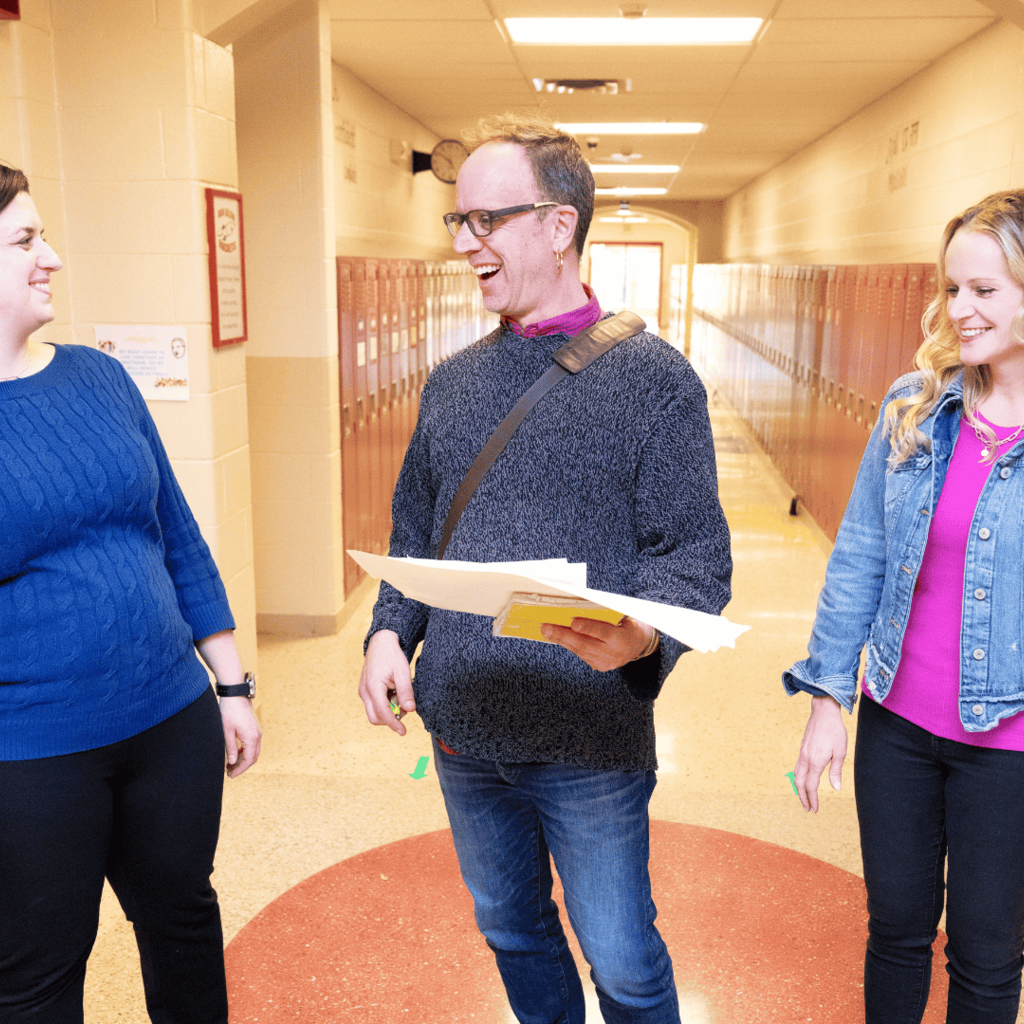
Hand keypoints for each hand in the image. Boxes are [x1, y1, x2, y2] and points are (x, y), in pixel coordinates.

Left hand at [220, 696, 261, 777]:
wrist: (236, 695)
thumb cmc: (229, 712)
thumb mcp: (226, 732)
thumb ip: (230, 748)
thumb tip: (231, 762)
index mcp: (251, 738)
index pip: (248, 760)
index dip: (240, 770)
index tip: (230, 775)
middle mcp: (257, 736)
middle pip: (253, 757)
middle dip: (242, 766)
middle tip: (229, 772)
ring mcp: (257, 732)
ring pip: (253, 751)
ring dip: (243, 759)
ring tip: (230, 764)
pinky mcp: (254, 728)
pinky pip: (252, 744)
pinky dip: (245, 751)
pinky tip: (234, 753)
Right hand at [359, 630, 413, 735]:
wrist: (380, 642)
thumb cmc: (392, 655)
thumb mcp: (402, 672)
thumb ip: (406, 692)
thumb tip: (410, 710)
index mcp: (373, 687)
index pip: (383, 713)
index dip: (394, 724)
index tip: (403, 732)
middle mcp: (364, 691)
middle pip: (375, 717)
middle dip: (390, 719)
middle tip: (404, 708)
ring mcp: (363, 691)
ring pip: (374, 712)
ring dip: (388, 711)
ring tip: (399, 695)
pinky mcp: (365, 690)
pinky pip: (373, 704)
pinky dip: (385, 704)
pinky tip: (394, 693)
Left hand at [540, 616, 654, 671]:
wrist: (640, 644)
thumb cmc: (630, 624)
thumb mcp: (625, 616)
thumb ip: (608, 614)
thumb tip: (582, 605)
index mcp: (622, 639)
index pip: (603, 632)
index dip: (588, 627)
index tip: (573, 622)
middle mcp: (613, 654)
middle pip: (585, 644)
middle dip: (563, 635)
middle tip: (546, 627)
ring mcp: (606, 662)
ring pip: (580, 651)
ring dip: (561, 640)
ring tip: (547, 630)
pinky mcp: (599, 666)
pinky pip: (581, 654)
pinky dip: (569, 644)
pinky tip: (557, 637)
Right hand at [793, 695, 846, 811]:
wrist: (823, 712)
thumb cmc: (835, 732)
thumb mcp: (840, 752)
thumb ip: (836, 771)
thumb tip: (836, 788)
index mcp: (815, 762)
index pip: (811, 786)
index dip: (813, 799)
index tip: (815, 809)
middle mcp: (806, 759)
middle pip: (800, 783)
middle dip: (803, 798)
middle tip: (808, 809)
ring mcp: (802, 753)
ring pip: (796, 775)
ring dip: (799, 789)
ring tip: (804, 797)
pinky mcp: (802, 749)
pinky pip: (797, 767)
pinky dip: (799, 778)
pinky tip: (803, 780)